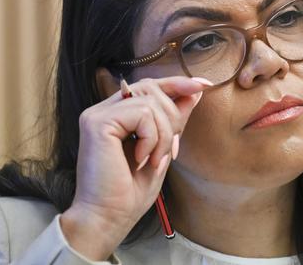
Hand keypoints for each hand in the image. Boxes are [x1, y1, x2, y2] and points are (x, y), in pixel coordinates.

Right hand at [60, 76, 210, 259]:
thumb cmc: (130, 192)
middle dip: (173, 117)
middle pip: (152, 88)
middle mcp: (104, 110)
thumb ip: (174, 121)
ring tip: (153, 160)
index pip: (149, 86)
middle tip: (169, 151)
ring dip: (164, 134)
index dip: (178, 83)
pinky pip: (142, 113)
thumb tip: (194, 92)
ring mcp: (98, 114)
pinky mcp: (98, 123)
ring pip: (151, 102)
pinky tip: (141, 158)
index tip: (205, 85)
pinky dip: (152, 138)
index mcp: (116, 115)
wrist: (108, 219)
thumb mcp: (162, 150)